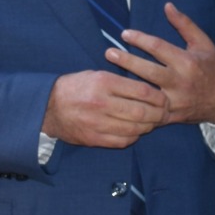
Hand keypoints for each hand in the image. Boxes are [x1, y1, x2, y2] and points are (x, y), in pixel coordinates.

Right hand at [43, 70, 166, 148]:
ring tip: (154, 122)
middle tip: (166, 113)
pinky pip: (123, 140)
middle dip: (159, 114)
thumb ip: (121, 81)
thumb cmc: (76, 87)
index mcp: (103, 83)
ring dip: (149, 127)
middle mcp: (101, 103)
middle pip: (141, 112)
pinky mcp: (94, 138)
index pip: (142, 91)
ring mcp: (97, 123)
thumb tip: (150, 90)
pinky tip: (137, 131)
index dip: (159, 97)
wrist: (48, 107)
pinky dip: (134, 136)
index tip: (165, 98)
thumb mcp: (96, 74)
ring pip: (134, 129)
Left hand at [110, 3, 214, 125]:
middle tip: (108, 52)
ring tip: (107, 75)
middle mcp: (181, 82)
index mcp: (188, 62)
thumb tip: (167, 5)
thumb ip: (184, 24)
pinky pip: (149, 111)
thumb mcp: (203, 43)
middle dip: (127, 61)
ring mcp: (176, 101)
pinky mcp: (172, 115)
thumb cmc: (214, 67)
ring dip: (126, 83)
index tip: (124, 34)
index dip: (140, 39)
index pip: (159, 47)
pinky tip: (119, 99)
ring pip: (146, 92)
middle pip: (148, 71)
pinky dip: (135, 105)